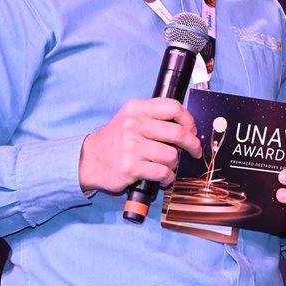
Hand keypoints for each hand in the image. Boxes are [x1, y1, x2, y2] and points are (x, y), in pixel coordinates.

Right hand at [78, 98, 201, 192]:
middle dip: (192, 145)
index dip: (189, 120)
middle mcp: (133, 124)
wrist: (90, 160)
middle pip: (178, 133)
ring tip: (168, 165)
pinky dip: (168, 177)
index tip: (192, 131)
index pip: (173, 107)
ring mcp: (132, 146)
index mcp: (137, 109)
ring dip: (175, 164)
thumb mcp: (131, 118)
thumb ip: (155, 117)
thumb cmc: (116, 140)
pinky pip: (162, 172)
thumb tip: (188, 127)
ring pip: (172, 155)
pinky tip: (164, 177)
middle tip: (195, 151)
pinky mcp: (131, 167)